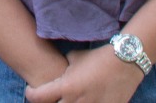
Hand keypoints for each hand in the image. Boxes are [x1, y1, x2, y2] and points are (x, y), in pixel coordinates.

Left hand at [22, 45, 142, 102]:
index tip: (32, 90)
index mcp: (66, 87)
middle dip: (49, 102)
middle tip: (51, 96)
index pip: (38, 97)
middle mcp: (76, 101)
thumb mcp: (75, 58)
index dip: (31, 94)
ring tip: (70, 97)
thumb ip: (63, 69)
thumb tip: (57, 73)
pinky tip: (86, 99)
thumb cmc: (98, 57)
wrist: (125, 62)